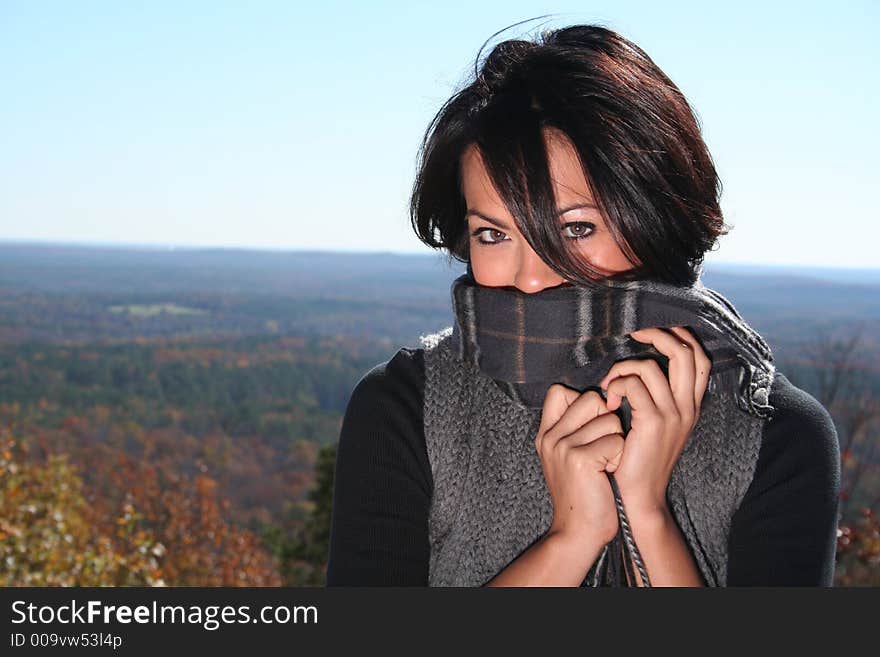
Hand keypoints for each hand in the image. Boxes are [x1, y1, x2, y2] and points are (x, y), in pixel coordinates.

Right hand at [535, 384, 625, 545]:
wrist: (578, 532)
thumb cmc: (583, 494)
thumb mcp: (566, 457)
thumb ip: (574, 428)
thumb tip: (601, 399)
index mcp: (546, 433)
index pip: (560, 391)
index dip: (584, 402)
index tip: (591, 428)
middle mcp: (551, 436)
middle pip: (592, 399)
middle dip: (607, 420)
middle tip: (602, 450)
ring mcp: (563, 446)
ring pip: (610, 419)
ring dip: (617, 442)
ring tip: (605, 465)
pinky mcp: (581, 458)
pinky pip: (617, 440)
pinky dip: (620, 457)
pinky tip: (609, 473)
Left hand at [596, 326, 710, 515]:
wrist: (640, 496)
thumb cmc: (638, 458)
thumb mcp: (654, 424)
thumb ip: (654, 396)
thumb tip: (638, 367)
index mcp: (690, 405)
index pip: (699, 357)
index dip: (679, 336)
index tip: (651, 330)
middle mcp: (687, 406)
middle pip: (685, 352)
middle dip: (658, 334)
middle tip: (633, 333)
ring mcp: (674, 414)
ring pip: (650, 367)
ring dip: (622, 369)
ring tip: (609, 387)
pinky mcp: (654, 422)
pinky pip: (633, 385)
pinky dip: (616, 386)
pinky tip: (608, 404)